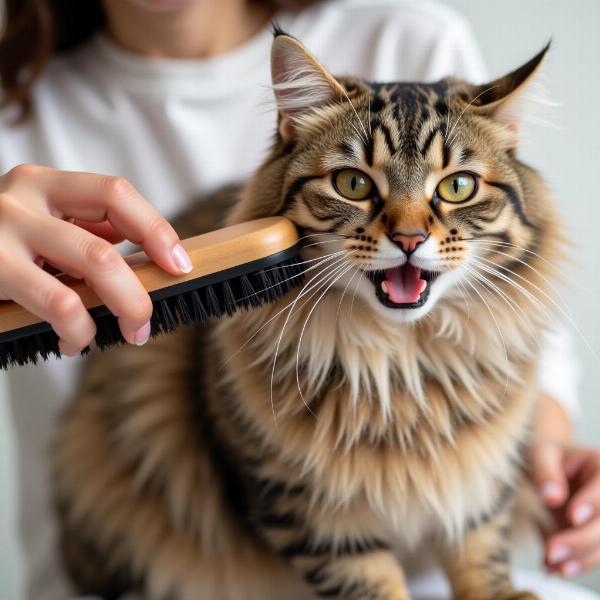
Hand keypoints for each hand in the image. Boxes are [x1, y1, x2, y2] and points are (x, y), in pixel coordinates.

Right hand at [0, 164, 191, 352]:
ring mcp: (0, 231)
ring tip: (126, 334)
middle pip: (103, 244)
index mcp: (46, 183)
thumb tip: (143, 247)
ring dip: (119, 310)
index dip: (156, 228)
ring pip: (86, 269)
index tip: (180, 265)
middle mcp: (21, 197)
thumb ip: (86, 228)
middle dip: (137, 293)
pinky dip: (77, 329)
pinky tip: (76, 340)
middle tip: (147, 323)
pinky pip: (54, 302)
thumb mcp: (42, 224)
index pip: (116, 193)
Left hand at [530, 441, 599, 577]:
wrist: (542, 464)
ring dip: (581, 560)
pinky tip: (552, 568)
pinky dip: (574, 563)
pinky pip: (593, 554)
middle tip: (552, 552)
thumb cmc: (541, 453)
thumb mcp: (539, 453)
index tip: (572, 517)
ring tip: (553, 567)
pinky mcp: (595, 535)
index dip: (592, 505)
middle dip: (581, 540)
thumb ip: (544, 471)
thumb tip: (552, 497)